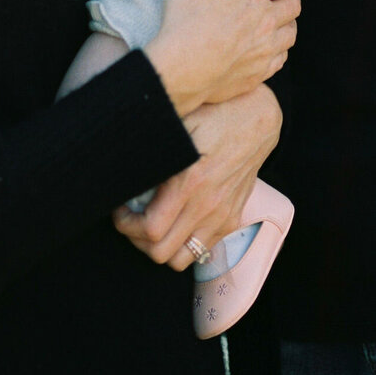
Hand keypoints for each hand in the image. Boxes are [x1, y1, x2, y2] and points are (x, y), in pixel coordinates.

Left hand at [114, 86, 283, 269]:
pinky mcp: (231, 219)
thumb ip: (150, 147)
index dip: (126, 224)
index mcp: (190, 182)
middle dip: (136, 239)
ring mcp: (222, 216)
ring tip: (148, 224)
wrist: (257, 119)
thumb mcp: (178, 123)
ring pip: (180, 260)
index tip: (118, 209)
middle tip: (129, 218)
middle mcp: (208, 206)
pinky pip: (201, 250)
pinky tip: (172, 222)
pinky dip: (181, 245)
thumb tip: (119, 161)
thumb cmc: (213, 114)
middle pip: (161, 252)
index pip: (151, 229)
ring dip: (158, 247)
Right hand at [144, 0, 301, 116]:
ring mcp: (264, 49)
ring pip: (291, 34)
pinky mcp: (257, 73)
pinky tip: (265, 49)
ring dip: (287, 24)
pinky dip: (277, 52)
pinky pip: (279, 60)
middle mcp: (268, 20)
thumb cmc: (189, 11)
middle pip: (294, 6)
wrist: (181, 65)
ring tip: (276, 20)